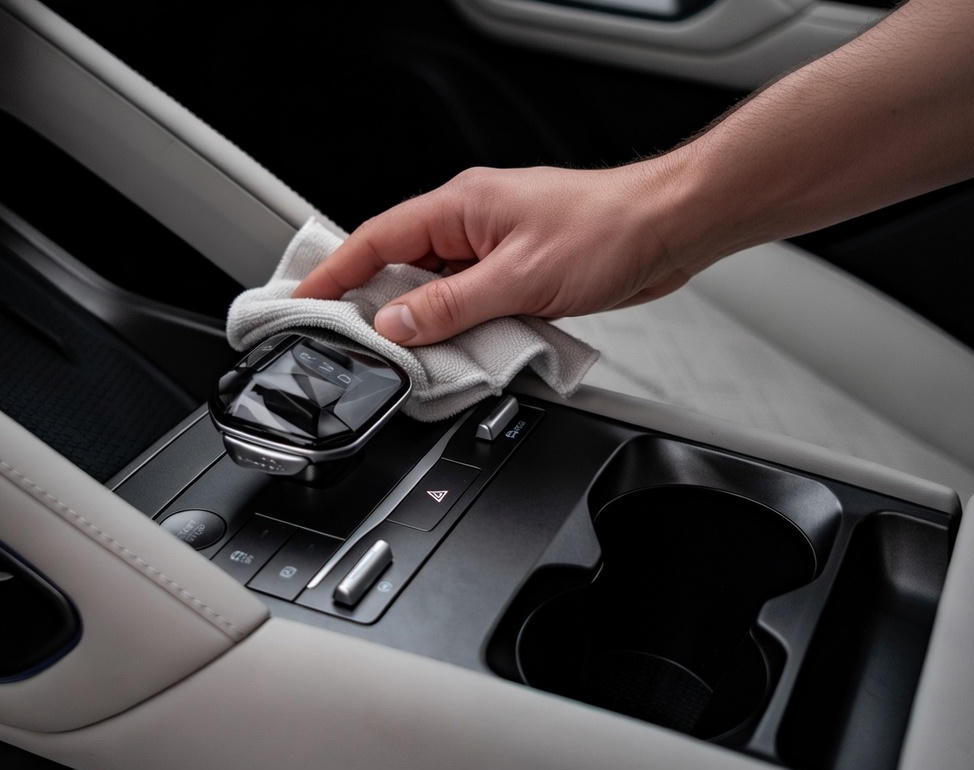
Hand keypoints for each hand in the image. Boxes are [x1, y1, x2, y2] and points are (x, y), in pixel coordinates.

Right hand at [292, 162, 701, 345]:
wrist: (670, 227)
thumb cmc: (608, 230)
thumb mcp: (519, 278)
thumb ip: (451, 306)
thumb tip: (397, 324)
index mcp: (460, 206)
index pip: (376, 239)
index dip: (334, 273)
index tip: (304, 303)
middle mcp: (471, 223)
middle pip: (400, 268)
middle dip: (374, 306)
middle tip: (347, 344)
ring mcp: (493, 249)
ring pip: (435, 291)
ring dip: (422, 324)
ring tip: (404, 360)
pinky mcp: (516, 273)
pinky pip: (468, 303)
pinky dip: (457, 329)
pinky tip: (456, 354)